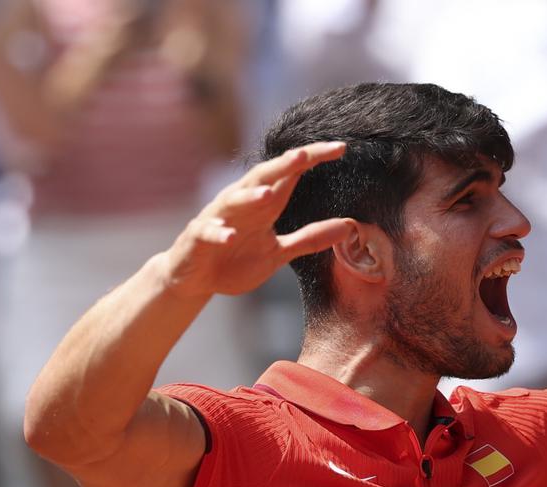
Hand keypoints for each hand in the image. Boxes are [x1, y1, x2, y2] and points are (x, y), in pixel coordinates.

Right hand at [158, 142, 351, 297]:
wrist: (196, 279)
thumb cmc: (237, 260)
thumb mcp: (279, 252)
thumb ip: (310, 239)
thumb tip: (350, 226)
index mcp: (264, 204)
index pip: (291, 175)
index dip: (312, 159)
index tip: (341, 148)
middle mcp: (242, 204)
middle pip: (263, 177)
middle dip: (283, 165)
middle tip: (305, 154)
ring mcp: (219, 218)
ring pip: (234, 201)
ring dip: (250, 197)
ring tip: (267, 195)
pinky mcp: (199, 238)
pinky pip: (208, 232)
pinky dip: (219, 233)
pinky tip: (229, 236)